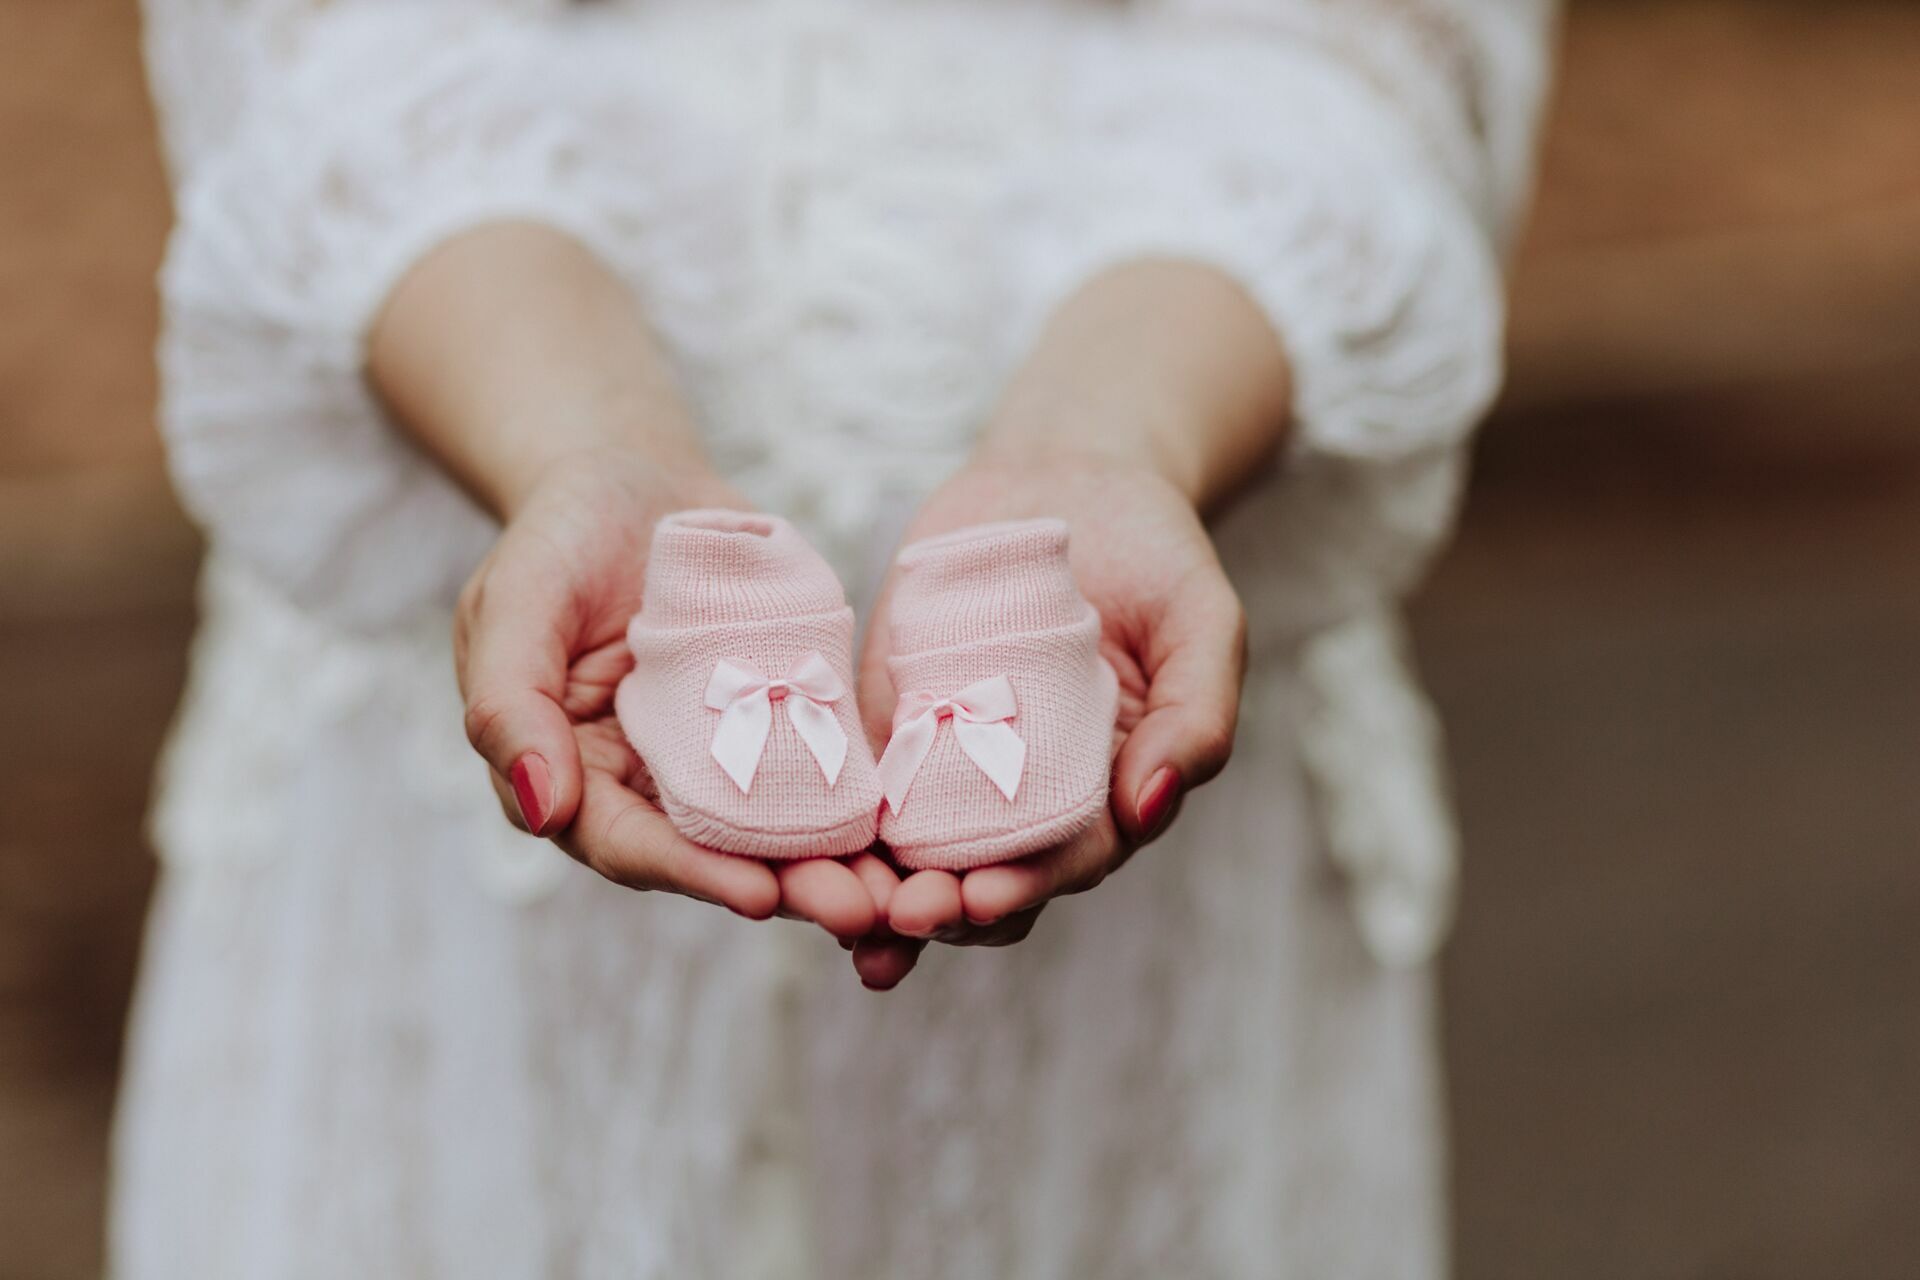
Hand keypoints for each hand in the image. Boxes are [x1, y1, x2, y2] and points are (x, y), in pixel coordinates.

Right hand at [454, 447, 885, 938]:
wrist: (632, 480)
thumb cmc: (556, 539)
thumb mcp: (515, 604)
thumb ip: (511, 703)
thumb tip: (542, 810)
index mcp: (577, 778)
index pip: (631, 845)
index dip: (694, 873)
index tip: (759, 896)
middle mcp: (652, 787)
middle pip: (718, 856)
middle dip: (789, 888)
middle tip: (860, 912)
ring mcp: (722, 759)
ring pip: (780, 829)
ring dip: (838, 864)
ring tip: (900, 892)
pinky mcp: (780, 720)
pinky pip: (824, 770)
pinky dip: (866, 806)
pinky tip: (915, 827)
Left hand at [848, 457, 1247, 987]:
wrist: (1071, 478)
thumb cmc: (1155, 555)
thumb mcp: (1202, 623)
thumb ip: (1197, 716)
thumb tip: (1149, 807)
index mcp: (1105, 790)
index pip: (1065, 860)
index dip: (1027, 886)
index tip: (985, 898)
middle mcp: (1026, 792)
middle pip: (981, 874)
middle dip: (942, 906)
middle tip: (903, 915)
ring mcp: (951, 758)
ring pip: (911, 849)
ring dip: (876, 889)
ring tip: (839, 909)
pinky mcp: (892, 715)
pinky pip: (857, 778)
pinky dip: (831, 822)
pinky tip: (794, 847)